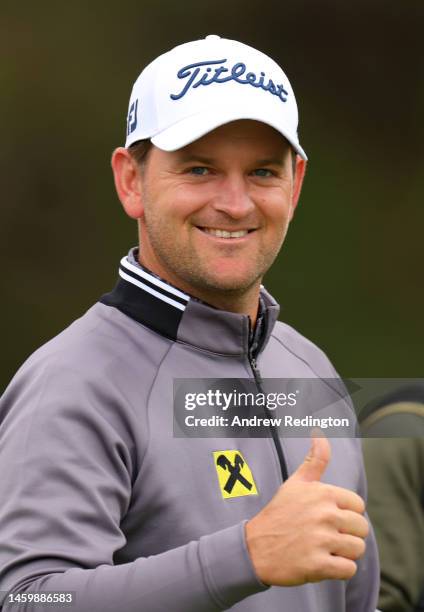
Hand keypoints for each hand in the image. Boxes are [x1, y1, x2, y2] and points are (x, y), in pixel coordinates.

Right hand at [245, 434, 368, 585]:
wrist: (255, 547)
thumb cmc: (279, 513)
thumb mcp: (296, 482)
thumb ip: (315, 459)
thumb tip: (319, 432)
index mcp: (323, 493)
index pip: (358, 505)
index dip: (345, 513)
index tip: (326, 518)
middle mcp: (324, 514)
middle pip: (361, 528)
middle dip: (347, 534)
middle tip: (325, 536)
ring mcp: (321, 540)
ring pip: (357, 549)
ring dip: (343, 553)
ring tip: (323, 549)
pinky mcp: (318, 565)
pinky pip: (349, 570)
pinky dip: (339, 570)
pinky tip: (323, 562)